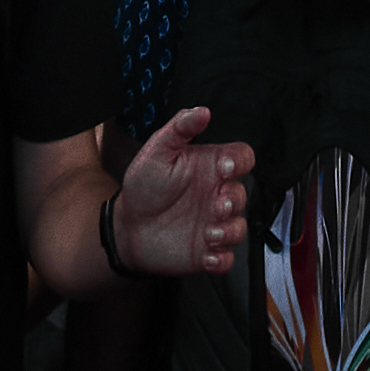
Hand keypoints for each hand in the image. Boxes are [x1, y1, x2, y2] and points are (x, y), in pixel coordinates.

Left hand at [113, 105, 249, 279]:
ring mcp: (214, 224)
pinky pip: (226, 259)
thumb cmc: (144, 185)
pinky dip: (222, 259)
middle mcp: (216, 195)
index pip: (241, 158)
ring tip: (210, 234)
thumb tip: (203, 111)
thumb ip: (179, 128)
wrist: (126, 226)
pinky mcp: (207, 252)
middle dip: (234, 201)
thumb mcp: (157, 150)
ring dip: (230, 232)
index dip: (240, 161)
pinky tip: (207, 255)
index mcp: (210, 168)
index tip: (226, 167)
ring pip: (239, 229)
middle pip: (243, 194)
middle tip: (217, 205)